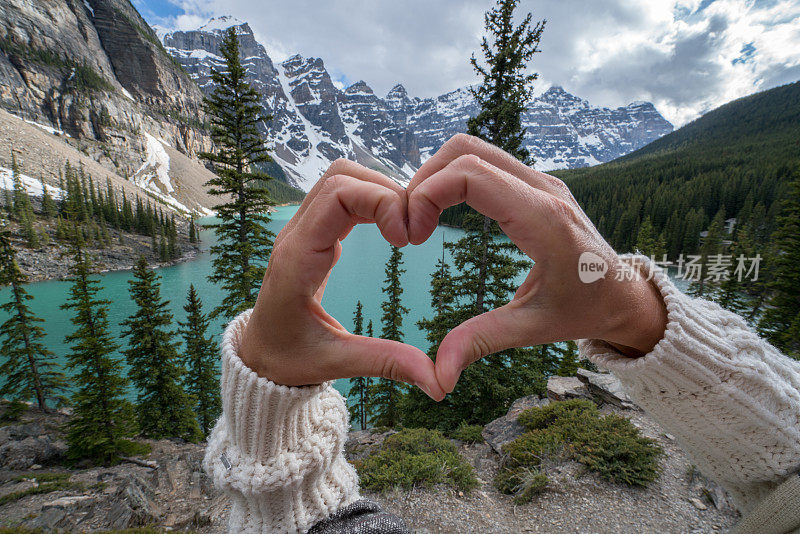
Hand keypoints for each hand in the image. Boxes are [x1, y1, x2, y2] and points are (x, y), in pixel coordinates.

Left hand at [239, 159, 444, 399]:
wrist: (259, 357)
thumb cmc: (289, 359)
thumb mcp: (338, 362)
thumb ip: (387, 363)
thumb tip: (438, 381)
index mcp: (297, 259)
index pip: (337, 195)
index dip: (380, 201)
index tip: (405, 238)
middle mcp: (296, 235)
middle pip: (340, 176)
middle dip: (384, 190)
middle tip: (413, 228)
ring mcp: (301, 230)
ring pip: (339, 179)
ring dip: (378, 191)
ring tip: (405, 225)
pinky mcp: (311, 233)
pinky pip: (340, 196)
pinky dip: (369, 200)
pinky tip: (390, 226)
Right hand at [407, 134, 667, 393]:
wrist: (625, 295)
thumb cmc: (586, 310)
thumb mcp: (533, 328)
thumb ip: (482, 342)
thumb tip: (437, 376)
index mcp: (544, 220)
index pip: (470, 175)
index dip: (426, 195)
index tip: (411, 237)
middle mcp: (543, 189)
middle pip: (464, 150)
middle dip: (423, 181)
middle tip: (408, 226)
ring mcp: (541, 180)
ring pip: (473, 148)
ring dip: (436, 176)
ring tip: (419, 218)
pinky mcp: (536, 184)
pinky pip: (486, 161)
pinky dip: (453, 177)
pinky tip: (441, 213)